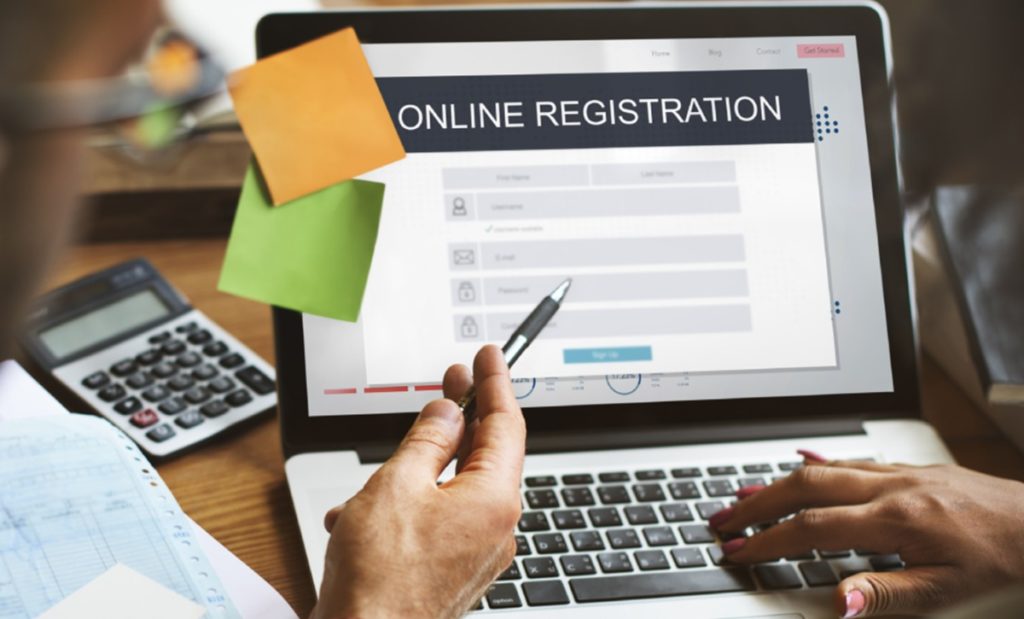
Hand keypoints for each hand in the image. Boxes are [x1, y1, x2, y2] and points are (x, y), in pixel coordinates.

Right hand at [311, 345, 524, 618]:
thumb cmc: (380, 577)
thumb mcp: (397, 484)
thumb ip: (427, 440)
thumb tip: (447, 412)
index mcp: (493, 499)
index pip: (505, 424)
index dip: (494, 383)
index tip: (489, 356)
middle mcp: (496, 527)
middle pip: (486, 454)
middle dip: (464, 415)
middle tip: (454, 379)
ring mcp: (477, 553)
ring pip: (455, 489)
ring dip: (420, 469)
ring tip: (382, 467)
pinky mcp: (455, 571)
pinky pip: (440, 521)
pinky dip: (410, 505)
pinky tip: (366, 512)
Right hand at [711, 452, 1023, 617]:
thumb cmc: (1008, 562)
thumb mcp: (952, 593)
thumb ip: (889, 595)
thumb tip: (838, 602)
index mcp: (898, 519)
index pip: (813, 527)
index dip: (768, 541)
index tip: (738, 552)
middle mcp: (894, 487)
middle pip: (805, 486)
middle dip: (757, 504)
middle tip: (721, 520)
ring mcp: (903, 474)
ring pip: (825, 469)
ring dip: (779, 483)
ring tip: (744, 497)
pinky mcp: (915, 471)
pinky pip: (855, 461)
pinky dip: (820, 463)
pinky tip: (803, 460)